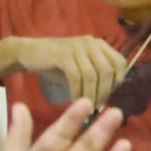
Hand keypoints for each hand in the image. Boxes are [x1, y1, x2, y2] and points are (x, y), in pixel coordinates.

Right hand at [11, 36, 128, 106]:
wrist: (29, 52)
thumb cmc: (58, 63)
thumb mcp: (82, 66)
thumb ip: (97, 75)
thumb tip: (109, 94)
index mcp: (99, 45)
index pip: (120, 62)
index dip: (118, 79)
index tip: (111, 94)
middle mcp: (90, 43)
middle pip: (107, 70)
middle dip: (104, 91)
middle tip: (98, 106)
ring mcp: (76, 47)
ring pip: (92, 75)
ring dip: (90, 94)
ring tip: (87, 107)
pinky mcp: (62, 54)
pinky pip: (76, 77)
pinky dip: (77, 91)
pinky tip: (74, 100)